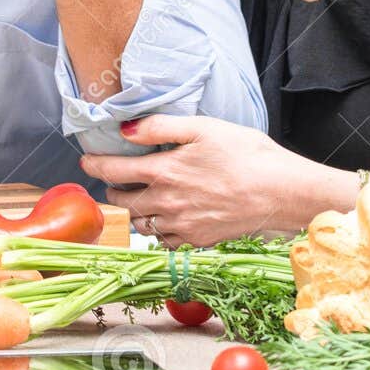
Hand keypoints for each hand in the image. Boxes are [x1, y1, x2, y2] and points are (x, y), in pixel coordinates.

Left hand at [79, 115, 358, 246]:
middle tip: (118, 179)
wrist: (283, 193)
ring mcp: (182, 225)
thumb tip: (126, 129)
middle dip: (115, 189)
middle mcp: (166, 202)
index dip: (95, 165)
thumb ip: (160, 127)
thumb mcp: (203, 128)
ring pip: (141, 224)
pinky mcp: (198, 241)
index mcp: (164, 171)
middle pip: (124, 201)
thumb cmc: (248, 154)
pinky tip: (168, 219)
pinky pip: (165, 241)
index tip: (86, 161)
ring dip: (135, 212)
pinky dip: (159, 231)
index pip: (113, 171)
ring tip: (141, 199)